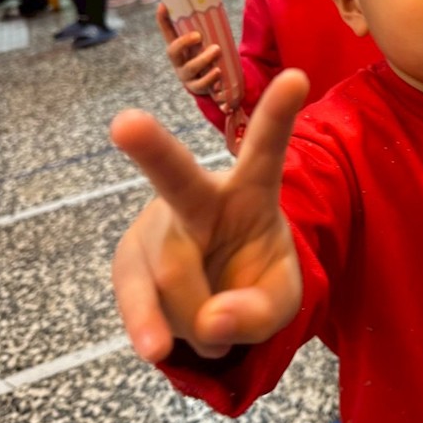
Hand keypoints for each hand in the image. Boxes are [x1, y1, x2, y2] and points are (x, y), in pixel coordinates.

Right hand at [111, 68, 309, 363]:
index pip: (265, 151)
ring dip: (198, 319)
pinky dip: (151, 328)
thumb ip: (259, 313)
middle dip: (150, 148)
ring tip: (217, 334)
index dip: (278, 116)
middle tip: (125, 124)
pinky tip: (157, 346)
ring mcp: (156, 229)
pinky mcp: (129, 264)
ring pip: (172, 275)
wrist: (214, 300)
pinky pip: (137, 300)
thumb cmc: (254, 278)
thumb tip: (209, 324)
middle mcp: (198, 198)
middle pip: (176, 178)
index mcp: (251, 191)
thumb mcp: (281, 301)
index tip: (298, 76)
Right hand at [156, 2, 221, 95]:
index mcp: (178, 47)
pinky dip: (211, 78)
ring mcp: (187, 76)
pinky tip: (218, 71)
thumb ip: (201, 26)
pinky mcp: (198, 88)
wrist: (215, 84)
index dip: (162, 20)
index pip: (167, 32)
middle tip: (199, 35)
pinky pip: (202, 85)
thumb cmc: (206, 57)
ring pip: (190, 68)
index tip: (163, 6)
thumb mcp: (203, 42)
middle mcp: (179, 62)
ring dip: (204, 59)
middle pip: (173, 52)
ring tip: (217, 50)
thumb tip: (203, 0)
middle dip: (184, 42)